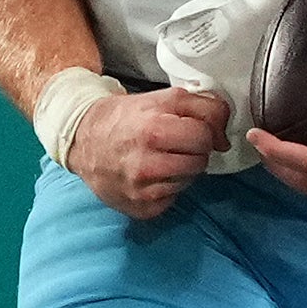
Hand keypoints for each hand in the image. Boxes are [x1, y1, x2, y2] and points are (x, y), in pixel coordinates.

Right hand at [66, 84, 224, 220]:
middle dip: (193, 151)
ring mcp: (142, 190)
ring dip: (181, 169)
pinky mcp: (141, 208)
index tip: (190, 128)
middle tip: (173, 143)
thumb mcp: (164, 98)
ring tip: (160, 157)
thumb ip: (205, 108)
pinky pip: (172, 199)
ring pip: (188, 181)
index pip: (205, 137)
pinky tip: (151, 175)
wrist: (83, 140)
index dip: (202, 131)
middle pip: (200, 162)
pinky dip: (167, 188)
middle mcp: (146, 164)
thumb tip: (224, 140)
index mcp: (154, 130)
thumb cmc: (127, 117)